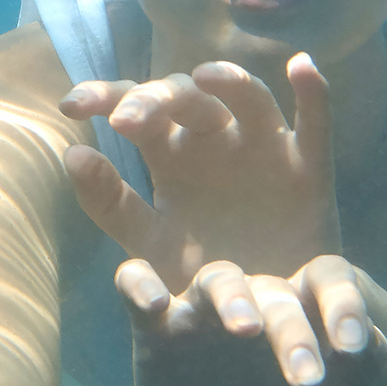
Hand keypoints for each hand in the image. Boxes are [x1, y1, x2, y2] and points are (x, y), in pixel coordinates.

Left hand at [62, 54, 339, 288]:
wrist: (256, 319)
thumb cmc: (196, 273)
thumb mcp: (148, 242)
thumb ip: (111, 203)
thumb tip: (72, 155)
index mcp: (169, 150)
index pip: (135, 107)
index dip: (104, 97)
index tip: (71, 106)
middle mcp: (215, 138)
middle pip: (187, 97)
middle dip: (155, 100)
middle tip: (124, 121)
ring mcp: (263, 148)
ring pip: (249, 98)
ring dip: (231, 82)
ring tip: (206, 77)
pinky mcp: (308, 169)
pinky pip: (315, 124)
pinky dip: (313, 93)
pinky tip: (302, 66)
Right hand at [117, 252, 383, 385]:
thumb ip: (355, 379)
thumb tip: (381, 342)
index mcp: (299, 309)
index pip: (327, 280)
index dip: (346, 305)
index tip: (356, 348)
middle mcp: (254, 298)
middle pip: (276, 293)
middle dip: (294, 334)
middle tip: (305, 379)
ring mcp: (202, 308)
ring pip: (217, 278)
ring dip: (232, 298)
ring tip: (245, 329)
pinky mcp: (154, 325)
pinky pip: (136, 283)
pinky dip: (140, 284)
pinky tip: (153, 301)